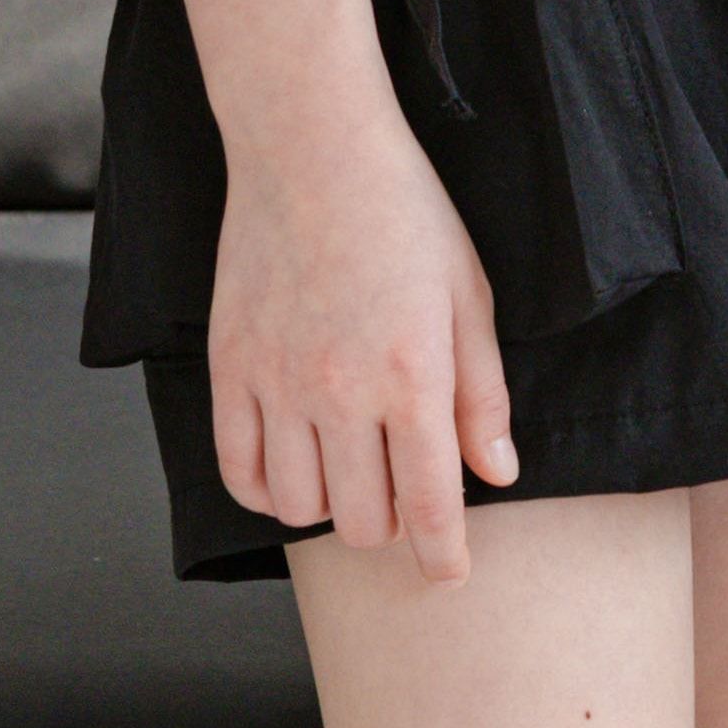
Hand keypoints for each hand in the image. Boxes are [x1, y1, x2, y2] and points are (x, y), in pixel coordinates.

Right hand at [209, 65, 518, 582]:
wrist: (311, 152)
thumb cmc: (405, 215)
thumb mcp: (469, 296)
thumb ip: (483, 394)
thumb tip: (497, 474)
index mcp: (412, 376)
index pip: (430, 505)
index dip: (443, 555)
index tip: (449, 574)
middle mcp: (341, 392)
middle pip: (362, 522)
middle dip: (392, 527)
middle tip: (404, 495)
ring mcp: (277, 384)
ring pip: (299, 508)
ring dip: (332, 509)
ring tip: (352, 474)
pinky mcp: (230, 370)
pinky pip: (239, 471)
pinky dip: (268, 490)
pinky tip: (296, 467)